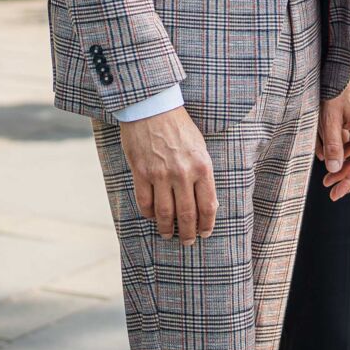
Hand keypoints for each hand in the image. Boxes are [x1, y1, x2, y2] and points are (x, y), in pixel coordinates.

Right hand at [118, 106, 216, 239]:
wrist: (153, 107)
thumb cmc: (180, 126)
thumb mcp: (200, 147)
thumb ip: (204, 174)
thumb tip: (208, 203)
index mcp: (202, 166)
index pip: (208, 205)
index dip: (207, 224)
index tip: (205, 233)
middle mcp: (182, 173)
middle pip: (187, 214)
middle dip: (188, 233)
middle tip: (188, 242)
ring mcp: (160, 174)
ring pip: (165, 213)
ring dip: (167, 228)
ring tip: (168, 235)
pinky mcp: (141, 172)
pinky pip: (145, 202)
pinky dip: (149, 214)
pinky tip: (153, 217)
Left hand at [317, 68, 349, 201]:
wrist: (347, 63)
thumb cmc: (338, 87)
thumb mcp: (330, 117)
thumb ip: (332, 144)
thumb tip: (332, 170)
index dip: (349, 182)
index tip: (336, 194)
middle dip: (346, 177)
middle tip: (329, 189)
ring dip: (344, 164)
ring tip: (326, 174)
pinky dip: (345, 151)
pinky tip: (330, 152)